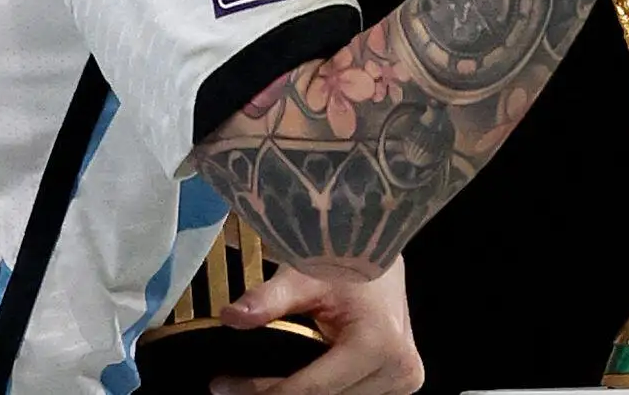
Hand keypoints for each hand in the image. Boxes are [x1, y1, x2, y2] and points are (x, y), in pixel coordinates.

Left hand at [208, 252, 423, 394]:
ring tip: (256, 385)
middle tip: (229, 389)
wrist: (378, 248)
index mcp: (377, 343)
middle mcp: (398, 368)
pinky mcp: (403, 381)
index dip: (265, 393)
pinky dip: (323, 391)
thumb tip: (230, 317)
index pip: (313, 388)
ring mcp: (404, 379)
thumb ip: (268, 300)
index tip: (225, 390)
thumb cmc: (342, 257)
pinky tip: (291, 384)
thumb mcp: (302, 276)